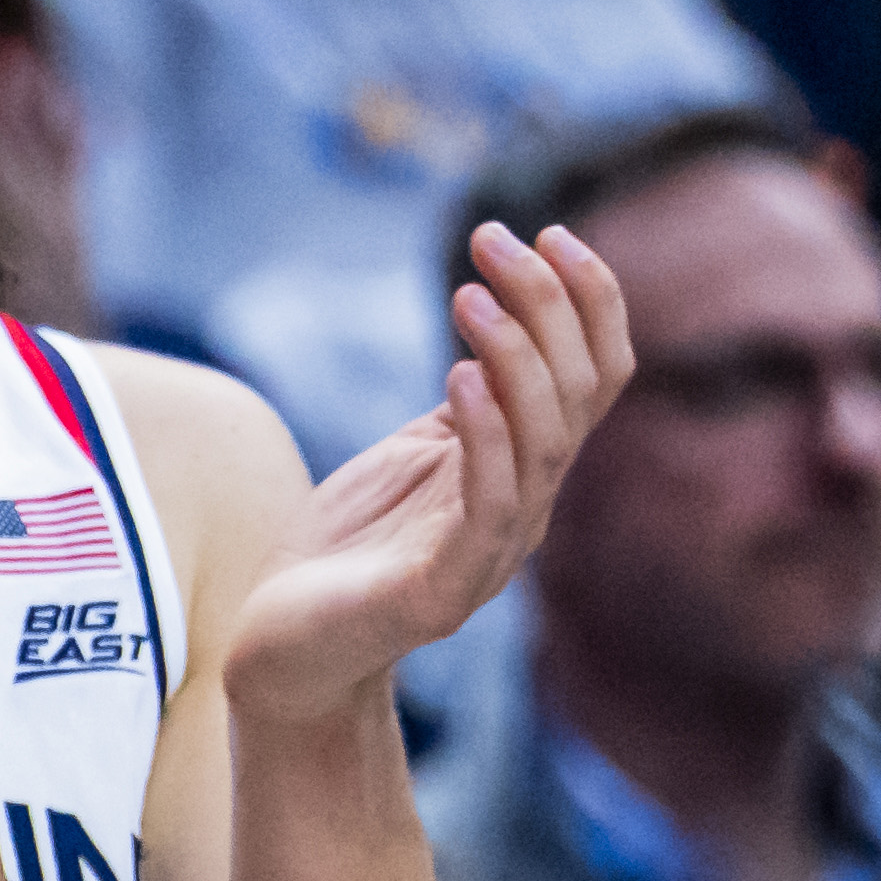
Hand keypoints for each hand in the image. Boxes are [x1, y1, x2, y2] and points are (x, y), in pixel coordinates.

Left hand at [216, 221, 632, 727]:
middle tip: (492, 239)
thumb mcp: (414, 456)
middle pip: (576, 392)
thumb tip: (498, 316)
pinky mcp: (444, 590)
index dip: (589, 300)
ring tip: (469, 295)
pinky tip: (459, 379)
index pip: (596, 374)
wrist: (283, 650)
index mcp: (528, 468)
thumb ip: (466, 403)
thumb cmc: (347, 551)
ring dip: (516, 358)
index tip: (547, 230)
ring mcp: (493, 551)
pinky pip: (489, 504)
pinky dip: (484, 435)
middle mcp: (529, 505)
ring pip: (545, 442)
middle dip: (546, 304)